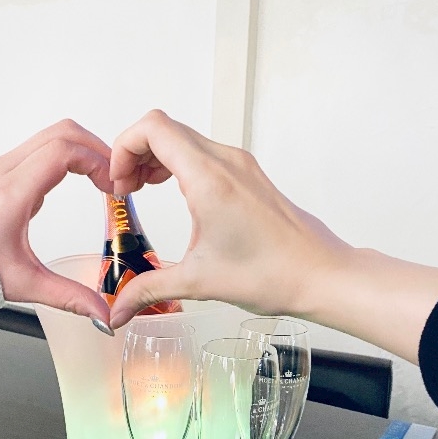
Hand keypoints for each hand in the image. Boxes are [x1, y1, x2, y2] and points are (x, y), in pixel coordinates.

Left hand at [0, 120, 112, 321]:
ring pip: (51, 135)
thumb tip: (101, 314)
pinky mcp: (0, 169)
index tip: (111, 185)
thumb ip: (68, 297)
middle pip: (62, 133)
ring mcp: (0, 166)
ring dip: (82, 149)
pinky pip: (40, 146)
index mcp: (10, 195)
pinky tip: (78, 179)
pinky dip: (66, 154)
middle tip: (114, 176)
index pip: (62, 153)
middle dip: (96, 149)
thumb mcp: (24, 284)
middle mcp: (3, 172)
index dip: (96, 162)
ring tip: (100, 176)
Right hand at [108, 110, 437, 363]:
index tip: (118, 185)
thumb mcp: (198, 283)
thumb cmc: (273, 273)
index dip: (123, 148)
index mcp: (209, 178)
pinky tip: (175, 195)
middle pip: (164, 128)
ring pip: (183, 137)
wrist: (321, 275)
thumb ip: (147, 290)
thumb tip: (117, 309)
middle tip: (124, 190)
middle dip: (134, 153)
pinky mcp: (248, 175)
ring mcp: (240, 165)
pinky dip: (179, 163)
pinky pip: (203, 152)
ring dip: (156, 157)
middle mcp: (225, 161)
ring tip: (143, 190)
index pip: (153, 128)